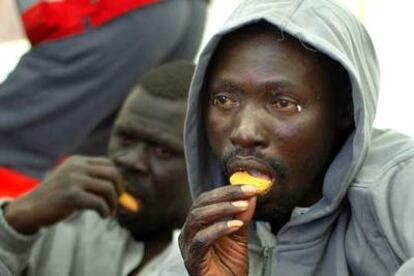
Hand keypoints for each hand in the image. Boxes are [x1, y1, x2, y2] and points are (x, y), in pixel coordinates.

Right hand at [4, 156, 121, 234]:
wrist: (30, 208)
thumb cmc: (56, 197)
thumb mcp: (74, 182)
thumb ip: (94, 182)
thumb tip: (123, 192)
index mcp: (78, 161)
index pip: (109, 163)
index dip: (117, 179)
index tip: (118, 192)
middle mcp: (77, 167)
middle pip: (113, 174)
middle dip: (120, 190)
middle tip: (117, 202)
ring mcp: (74, 179)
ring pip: (108, 188)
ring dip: (113, 203)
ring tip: (110, 212)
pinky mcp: (71, 195)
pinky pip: (99, 203)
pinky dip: (105, 211)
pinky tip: (103, 216)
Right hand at [179, 185, 256, 275]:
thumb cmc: (229, 267)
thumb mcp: (238, 237)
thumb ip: (241, 217)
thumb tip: (250, 196)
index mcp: (197, 224)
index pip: (207, 199)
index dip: (227, 190)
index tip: (249, 186)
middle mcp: (188, 232)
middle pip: (201, 204)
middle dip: (226, 195)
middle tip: (247, 191)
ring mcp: (188, 245)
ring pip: (197, 217)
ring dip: (222, 208)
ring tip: (242, 206)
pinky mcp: (192, 259)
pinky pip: (201, 239)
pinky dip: (219, 229)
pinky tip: (236, 225)